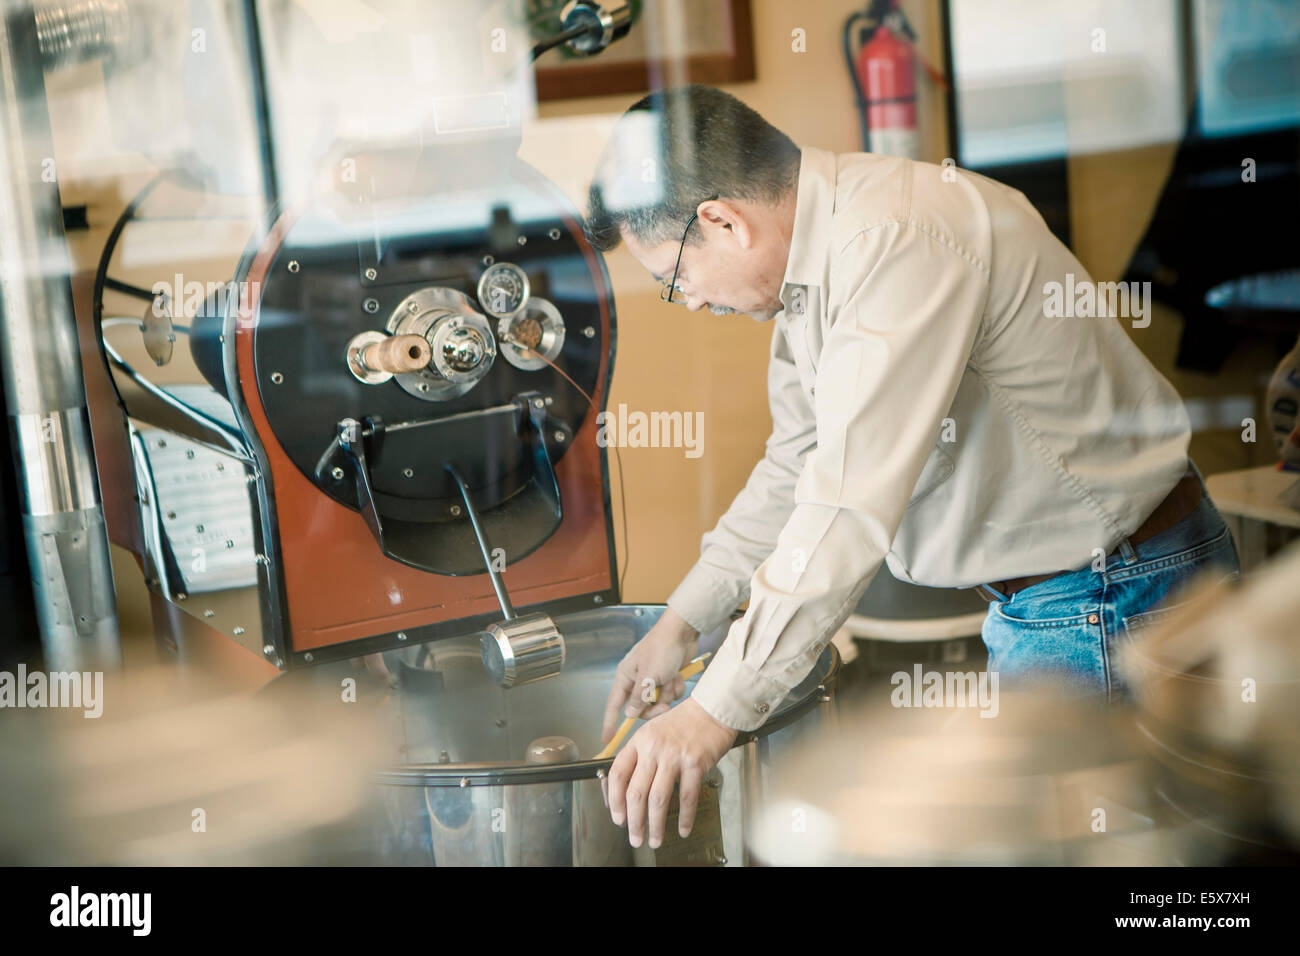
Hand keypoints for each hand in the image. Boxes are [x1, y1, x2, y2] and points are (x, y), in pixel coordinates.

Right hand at [601, 607, 699, 742]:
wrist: (683, 632)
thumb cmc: (661, 648)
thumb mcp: (648, 676)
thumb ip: (638, 698)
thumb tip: (630, 714)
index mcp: (626, 676)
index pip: (614, 704)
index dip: (609, 722)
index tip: (606, 738)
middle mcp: (638, 679)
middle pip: (641, 708)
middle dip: (654, 707)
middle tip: (664, 704)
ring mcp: (653, 679)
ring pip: (659, 701)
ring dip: (668, 693)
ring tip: (672, 678)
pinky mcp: (667, 678)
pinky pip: (670, 693)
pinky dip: (676, 686)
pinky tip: (678, 675)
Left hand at [605, 697, 737, 848]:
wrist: (712, 710)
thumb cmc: (684, 722)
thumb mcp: (654, 732)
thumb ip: (642, 756)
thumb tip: (633, 791)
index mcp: (640, 740)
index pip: (618, 774)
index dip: (615, 800)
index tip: (618, 818)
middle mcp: (653, 749)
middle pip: (636, 792)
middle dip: (634, 821)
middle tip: (635, 837)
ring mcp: (674, 756)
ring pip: (658, 799)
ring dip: (655, 825)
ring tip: (655, 840)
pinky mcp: (695, 764)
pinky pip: (686, 797)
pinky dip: (684, 817)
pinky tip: (682, 829)